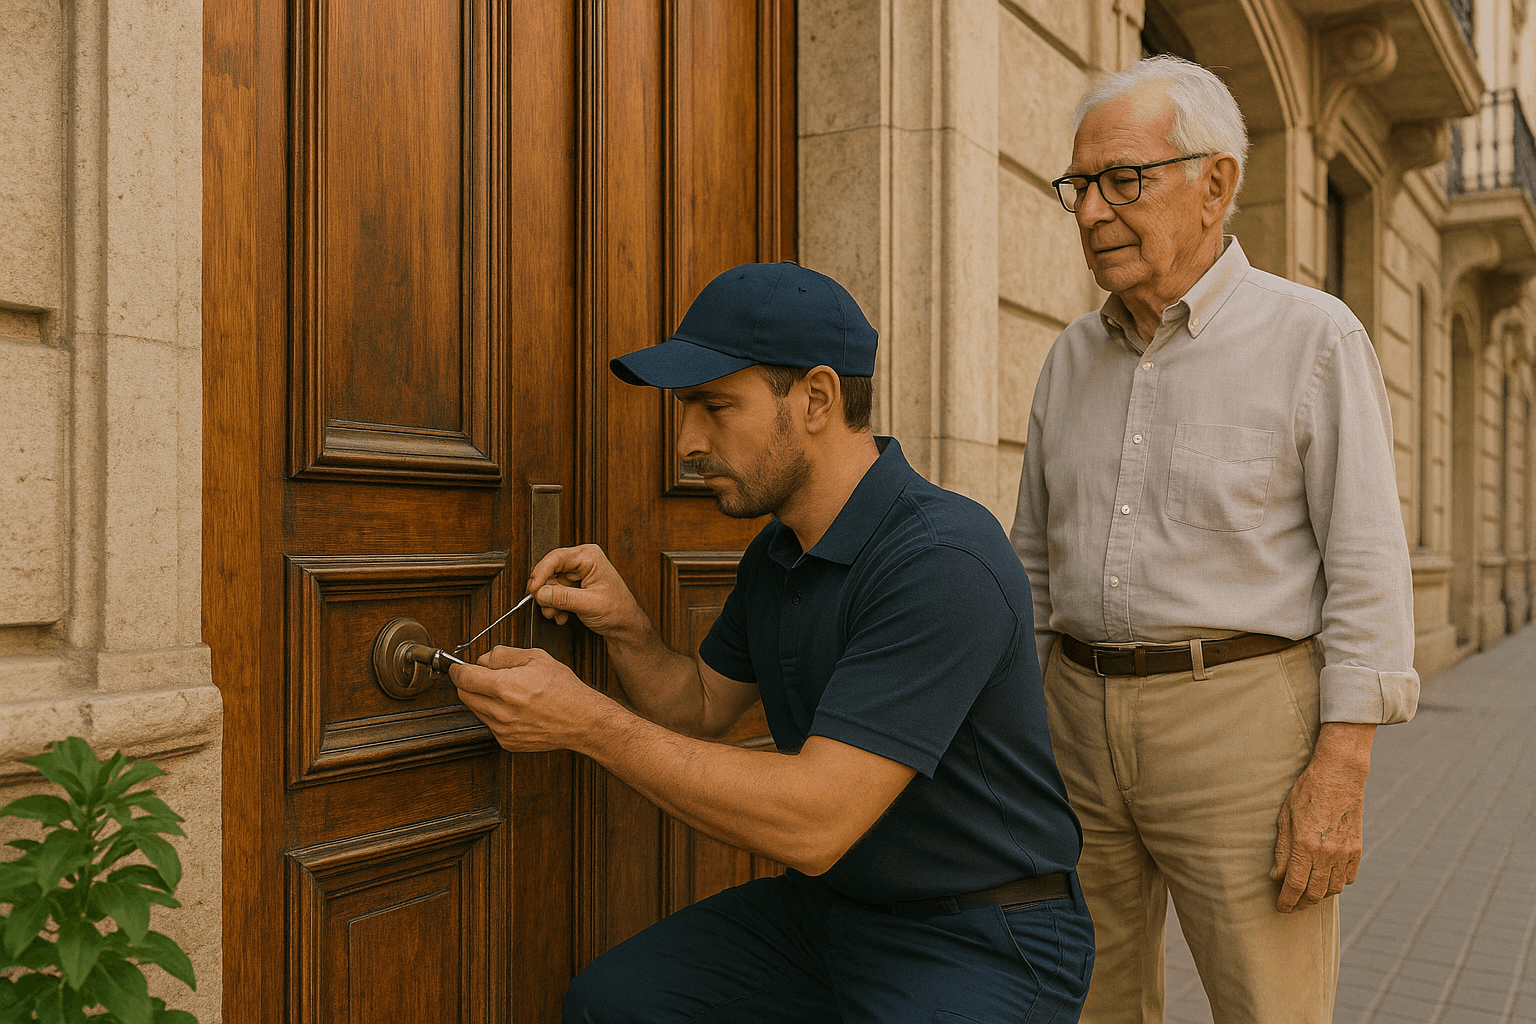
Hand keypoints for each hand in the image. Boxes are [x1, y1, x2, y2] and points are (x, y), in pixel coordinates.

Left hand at [448, 645, 610, 751]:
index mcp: (506, 687)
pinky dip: (495, 714)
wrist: (582, 720)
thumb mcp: (536, 657)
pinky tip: (515, 708)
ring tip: (507, 692)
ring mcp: (503, 730)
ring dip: (482, 698)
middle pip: (464, 695)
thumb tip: (483, 659)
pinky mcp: (507, 742)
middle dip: (469, 683)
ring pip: (475, 709)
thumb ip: (503, 654)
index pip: (464, 678)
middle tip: (483, 676)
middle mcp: (501, 712)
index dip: (457, 669)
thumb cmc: (564, 689)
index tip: (457, 666)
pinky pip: (489, 724)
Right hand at [527, 544, 647, 637]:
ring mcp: (578, 574)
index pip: (556, 558)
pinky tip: (562, 615)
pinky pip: (555, 592)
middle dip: (547, 592)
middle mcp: (582, 561)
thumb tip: (541, 593)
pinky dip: (555, 605)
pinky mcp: (574, 586)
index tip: (532, 589)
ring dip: (550, 602)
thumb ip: (564, 598)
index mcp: (589, 556)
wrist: (625, 626)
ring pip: (551, 584)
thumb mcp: (590, 604)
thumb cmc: (618, 611)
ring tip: (556, 614)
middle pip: (550, 571)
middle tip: (546, 607)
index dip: (540, 573)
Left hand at [1270, 722, 1375, 911]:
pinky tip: (1327, 879)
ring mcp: (1344, 853)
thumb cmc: (1306, 792)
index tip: (1281, 908)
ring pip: (1333, 889)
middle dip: (1301, 903)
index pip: (1294, 886)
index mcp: (1304, 845)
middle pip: (1314, 894)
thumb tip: (1275, 876)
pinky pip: (1348, 878)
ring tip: (1308, 893)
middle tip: (1292, 904)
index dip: (1286, 902)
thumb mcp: (1285, 817)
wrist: (1339, 776)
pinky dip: (1337, 884)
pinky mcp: (1357, 849)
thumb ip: (1282, 849)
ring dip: (1319, 896)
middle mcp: (1326, 853)